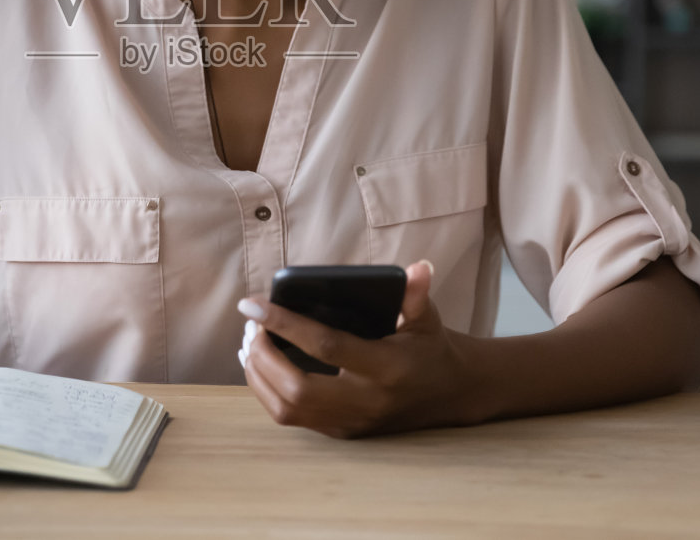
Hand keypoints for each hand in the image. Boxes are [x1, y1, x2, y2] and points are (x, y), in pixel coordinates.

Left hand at [237, 259, 491, 437]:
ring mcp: (352, 422)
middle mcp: (367, 401)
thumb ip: (417, 294)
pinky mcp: (342, 432)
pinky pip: (294, 419)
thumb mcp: (427, 318)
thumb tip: (418, 267)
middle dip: (264, 357)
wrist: (450, 394)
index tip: (252, 303)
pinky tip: (260, 366)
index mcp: (387, 368)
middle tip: (251, 326)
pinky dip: (268, 392)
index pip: (326, 346)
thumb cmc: (430, 347)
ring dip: (259, 376)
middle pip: (297, 390)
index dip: (285, 324)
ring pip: (288, 410)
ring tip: (250, 343)